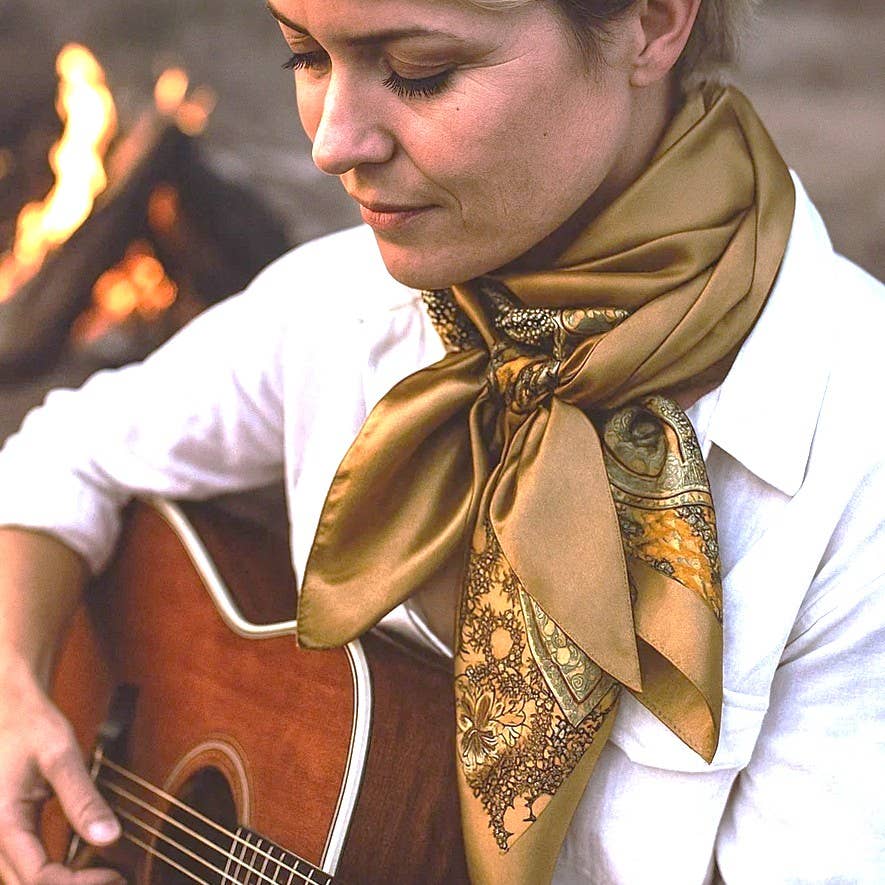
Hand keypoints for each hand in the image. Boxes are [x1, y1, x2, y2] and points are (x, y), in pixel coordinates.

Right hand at [0, 657, 121, 884]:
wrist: (8, 709)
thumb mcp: (61, 755)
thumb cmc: (31, 726)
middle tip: (117, 879)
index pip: (40, 880)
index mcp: (3, 825)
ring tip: (105, 877)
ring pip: (24, 882)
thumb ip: (82, 798)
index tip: (116, 875)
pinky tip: (82, 867)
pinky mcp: (7, 835)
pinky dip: (54, 876)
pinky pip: (25, 869)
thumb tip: (110, 839)